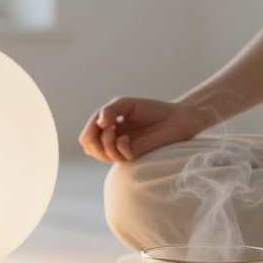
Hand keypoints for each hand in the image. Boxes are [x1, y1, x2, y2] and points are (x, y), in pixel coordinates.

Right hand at [79, 97, 203, 162]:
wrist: (176, 117)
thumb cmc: (151, 109)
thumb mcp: (125, 104)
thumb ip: (109, 111)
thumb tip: (100, 125)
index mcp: (107, 128)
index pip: (87, 136)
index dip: (88, 131)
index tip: (100, 121)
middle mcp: (113, 141)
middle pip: (89, 148)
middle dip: (93, 139)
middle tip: (107, 128)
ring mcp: (123, 150)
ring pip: (102, 155)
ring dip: (105, 143)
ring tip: (115, 131)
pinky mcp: (135, 156)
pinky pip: (119, 158)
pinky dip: (119, 148)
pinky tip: (126, 140)